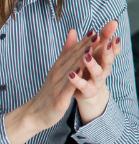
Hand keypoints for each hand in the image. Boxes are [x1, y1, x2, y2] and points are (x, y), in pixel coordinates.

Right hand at [3, 29, 93, 143]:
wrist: (34, 114)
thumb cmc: (49, 90)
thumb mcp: (58, 68)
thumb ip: (67, 50)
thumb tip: (73, 30)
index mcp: (60, 66)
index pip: (74, 51)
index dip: (85, 41)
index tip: (96, 30)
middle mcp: (58, 73)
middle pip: (74, 57)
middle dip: (87, 45)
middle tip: (99, 33)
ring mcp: (58, 85)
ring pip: (71, 69)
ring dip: (81, 58)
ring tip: (91, 47)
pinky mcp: (59, 99)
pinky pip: (68, 87)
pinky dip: (74, 78)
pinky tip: (81, 71)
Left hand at [72, 20, 121, 122]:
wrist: (86, 96)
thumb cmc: (88, 72)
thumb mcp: (89, 57)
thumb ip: (90, 43)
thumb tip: (92, 29)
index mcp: (103, 60)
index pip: (111, 48)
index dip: (113, 39)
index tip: (114, 27)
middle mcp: (103, 70)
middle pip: (109, 59)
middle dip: (108, 50)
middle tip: (107, 42)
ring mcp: (97, 82)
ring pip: (98, 73)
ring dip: (92, 64)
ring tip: (85, 56)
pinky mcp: (88, 92)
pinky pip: (84, 87)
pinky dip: (78, 81)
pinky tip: (71, 74)